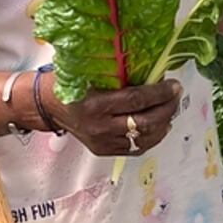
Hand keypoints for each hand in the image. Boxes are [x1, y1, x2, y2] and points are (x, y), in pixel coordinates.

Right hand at [47, 79, 181, 156]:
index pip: (136, 101)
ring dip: (163, 124)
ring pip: (143, 139)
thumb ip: (118, 75)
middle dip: (167, 108)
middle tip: (176, 95)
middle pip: (144, 122)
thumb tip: (153, 72)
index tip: (174, 85)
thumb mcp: (90, 73)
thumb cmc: (67, 83)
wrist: (46, 106)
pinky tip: (160, 126)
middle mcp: (100, 127)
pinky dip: (152, 137)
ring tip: (170, 110)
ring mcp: (102, 142)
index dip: (160, 94)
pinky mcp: (103, 150)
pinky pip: (135, 148)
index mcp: (95, 104)